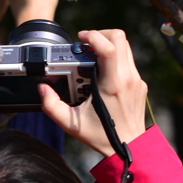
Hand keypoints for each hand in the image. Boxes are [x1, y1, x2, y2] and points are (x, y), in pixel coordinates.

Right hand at [38, 30, 147, 155]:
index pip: (109, 48)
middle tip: (85, 44)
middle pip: (120, 39)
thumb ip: (52, 106)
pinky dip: (115, 58)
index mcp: (112, 85)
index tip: (82, 38)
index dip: (94, 36)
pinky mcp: (140, 84)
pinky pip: (128, 61)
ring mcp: (136, 80)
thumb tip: (42, 89)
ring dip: (108, 45)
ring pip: (126, 48)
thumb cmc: (102, 136)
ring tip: (91, 57)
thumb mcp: (71, 124)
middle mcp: (127, 79)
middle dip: (101, 35)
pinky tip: (102, 72)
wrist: (131, 147)